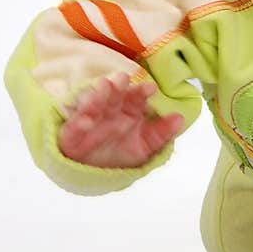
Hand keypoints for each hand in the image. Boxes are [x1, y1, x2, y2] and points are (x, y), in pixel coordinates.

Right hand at [58, 75, 184, 168]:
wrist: (95, 173)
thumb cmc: (121, 153)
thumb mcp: (146, 146)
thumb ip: (162, 133)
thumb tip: (180, 118)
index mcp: (128, 110)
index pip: (136, 98)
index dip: (142, 93)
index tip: (151, 88)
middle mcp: (109, 111)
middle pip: (113, 96)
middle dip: (118, 87)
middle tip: (123, 78)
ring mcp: (90, 120)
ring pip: (93, 105)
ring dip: (98, 96)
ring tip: (104, 87)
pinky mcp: (71, 134)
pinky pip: (74, 128)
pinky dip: (79, 123)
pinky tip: (86, 121)